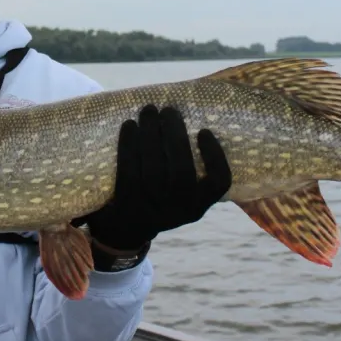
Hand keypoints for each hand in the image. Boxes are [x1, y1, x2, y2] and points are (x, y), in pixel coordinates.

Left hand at [80, 104, 231, 251]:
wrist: (122, 230)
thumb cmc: (156, 199)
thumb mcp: (179, 196)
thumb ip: (190, 169)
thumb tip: (195, 120)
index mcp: (197, 206)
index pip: (219, 183)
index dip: (215, 156)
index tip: (204, 130)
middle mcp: (178, 211)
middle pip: (182, 173)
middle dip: (176, 136)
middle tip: (169, 109)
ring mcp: (151, 211)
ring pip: (155, 170)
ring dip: (151, 135)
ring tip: (149, 111)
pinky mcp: (126, 205)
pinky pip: (129, 172)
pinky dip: (129, 145)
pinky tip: (129, 125)